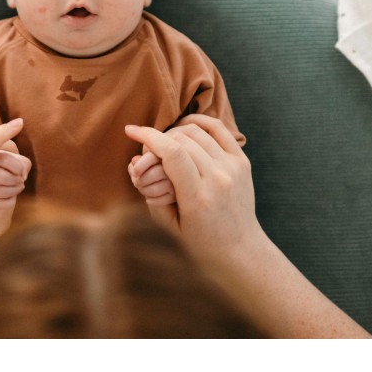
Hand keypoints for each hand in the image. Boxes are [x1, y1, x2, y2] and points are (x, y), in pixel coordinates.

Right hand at [0, 149, 31, 206]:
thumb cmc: (9, 167)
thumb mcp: (17, 160)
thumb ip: (24, 164)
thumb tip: (23, 177)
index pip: (5, 160)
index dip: (18, 167)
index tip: (20, 170)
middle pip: (4, 178)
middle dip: (17, 180)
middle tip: (20, 180)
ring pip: (3, 192)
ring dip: (16, 190)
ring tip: (19, 187)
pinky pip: (1, 204)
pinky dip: (11, 201)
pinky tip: (11, 195)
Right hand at [125, 114, 263, 272]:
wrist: (240, 250)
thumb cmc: (200, 242)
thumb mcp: (168, 225)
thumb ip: (150, 193)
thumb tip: (137, 162)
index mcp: (198, 198)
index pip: (171, 153)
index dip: (148, 136)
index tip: (130, 131)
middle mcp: (218, 179)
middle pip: (181, 140)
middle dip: (158, 139)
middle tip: (148, 151)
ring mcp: (233, 168)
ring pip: (196, 132)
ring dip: (174, 133)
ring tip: (164, 144)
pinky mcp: (242, 161)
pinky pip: (217, 129)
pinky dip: (198, 122)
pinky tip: (184, 126)